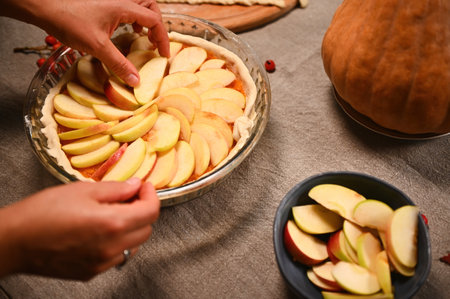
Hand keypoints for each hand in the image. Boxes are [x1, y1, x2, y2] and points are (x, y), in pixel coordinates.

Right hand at [0, 178, 159, 279]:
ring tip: (113, 214)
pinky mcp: (92, 272)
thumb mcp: (82, 190)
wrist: (14, 241)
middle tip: (128, 198)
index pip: (151, 211)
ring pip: (134, 245)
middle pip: (146, 229)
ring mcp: (102, 263)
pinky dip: (118, 243)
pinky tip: (101, 232)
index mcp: (113, 224)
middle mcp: (112, 247)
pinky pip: (117, 257)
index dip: (151, 195)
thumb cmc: (42, 213)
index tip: (145, 187)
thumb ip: (116, 189)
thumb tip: (135, 186)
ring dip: (131, 228)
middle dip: (142, 211)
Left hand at [1, 0, 169, 85]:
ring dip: (145, 20)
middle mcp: (121, 0)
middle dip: (156, 25)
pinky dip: (133, 18)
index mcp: (124, 6)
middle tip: (154, 43)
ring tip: (142, 36)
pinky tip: (126, 30)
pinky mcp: (104, 4)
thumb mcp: (97, 47)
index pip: (154, 20)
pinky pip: (127, 8)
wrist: (45, 7)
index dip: (163, 38)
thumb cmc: (70, 22)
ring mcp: (112, 1)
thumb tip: (136, 81)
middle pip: (151, 6)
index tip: (163, 55)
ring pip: (140, 5)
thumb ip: (119, 64)